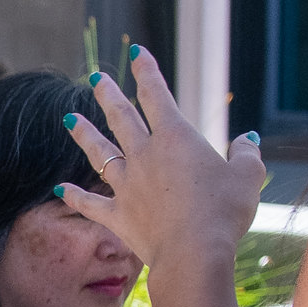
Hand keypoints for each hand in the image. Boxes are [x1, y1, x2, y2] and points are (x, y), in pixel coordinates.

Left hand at [60, 45, 265, 275]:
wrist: (193, 253)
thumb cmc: (224, 212)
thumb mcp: (247, 177)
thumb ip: (246, 154)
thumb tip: (247, 140)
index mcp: (175, 138)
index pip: (156, 95)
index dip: (146, 71)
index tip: (137, 53)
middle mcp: (145, 156)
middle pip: (121, 118)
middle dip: (108, 95)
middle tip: (95, 78)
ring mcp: (127, 186)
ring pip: (100, 154)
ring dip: (84, 135)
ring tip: (69, 119)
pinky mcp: (118, 216)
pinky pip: (90, 204)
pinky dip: (75, 196)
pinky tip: (60, 188)